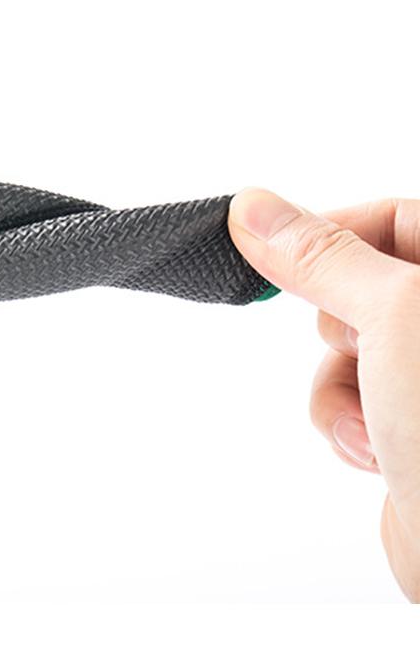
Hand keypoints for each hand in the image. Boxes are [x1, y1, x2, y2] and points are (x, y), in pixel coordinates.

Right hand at [229, 189, 419, 600]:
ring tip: (372, 422)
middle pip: (361, 284)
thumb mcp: (393, 315)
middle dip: (337, 326)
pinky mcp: (410, 422)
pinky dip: (342, 422)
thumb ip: (322, 255)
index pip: (395, 217)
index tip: (272, 250)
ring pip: (345, 347)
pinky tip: (373, 451)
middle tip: (360, 349)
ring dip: (337, 386)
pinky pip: (346, 396)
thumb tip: (256, 208)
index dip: (332, 230)